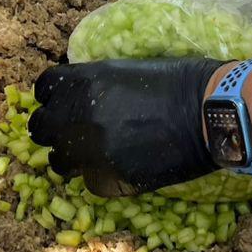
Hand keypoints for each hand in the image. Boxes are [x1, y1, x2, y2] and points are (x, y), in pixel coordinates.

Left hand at [29, 58, 224, 196]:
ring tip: (95, 152)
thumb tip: (78, 98)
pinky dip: (100, 175)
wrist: (209, 114)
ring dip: (72, 155)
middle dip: (55, 128)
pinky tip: (120, 165)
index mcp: (83, 81)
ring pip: (59, 160)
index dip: (53, 96)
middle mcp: (78, 116)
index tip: (63, 102)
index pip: (44, 89)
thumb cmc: (178, 82)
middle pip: (41, 128)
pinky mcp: (108, 180)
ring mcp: (91, 151)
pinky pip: (89, 181)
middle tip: (74, 130)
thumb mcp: (126, 70)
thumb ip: (95, 84)